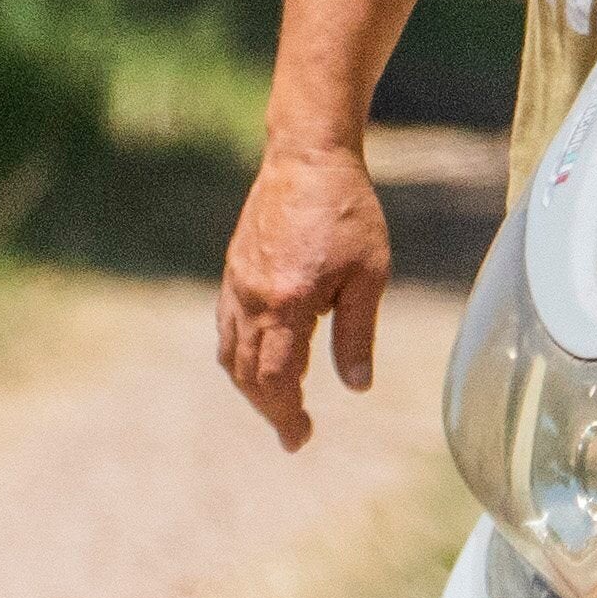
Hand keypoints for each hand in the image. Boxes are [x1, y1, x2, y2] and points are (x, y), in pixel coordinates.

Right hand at [217, 141, 393, 448]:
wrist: (307, 158)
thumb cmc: (349, 213)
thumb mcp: (369, 275)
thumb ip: (358, 334)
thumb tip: (357, 386)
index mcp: (286, 303)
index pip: (277, 378)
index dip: (286, 414)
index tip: (299, 439)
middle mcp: (251, 299)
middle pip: (248, 374)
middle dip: (269, 408)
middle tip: (294, 433)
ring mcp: (235, 284)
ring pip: (231, 353)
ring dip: (251, 386)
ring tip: (279, 405)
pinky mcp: (232, 271)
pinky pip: (227, 327)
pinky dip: (239, 356)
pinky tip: (260, 362)